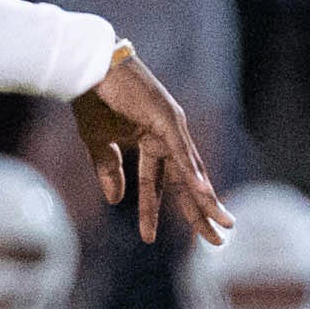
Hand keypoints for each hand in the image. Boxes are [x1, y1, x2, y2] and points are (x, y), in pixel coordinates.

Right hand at [71, 44, 227, 248]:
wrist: (88, 67)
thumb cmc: (92, 99)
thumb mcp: (98, 143)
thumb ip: (109, 170)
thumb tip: (115, 200)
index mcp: (151, 141)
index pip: (160, 184)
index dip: (154, 212)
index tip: (148, 238)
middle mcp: (167, 135)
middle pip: (187, 182)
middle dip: (201, 213)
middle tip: (217, 241)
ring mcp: (170, 126)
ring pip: (192, 171)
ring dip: (207, 200)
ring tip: (221, 225)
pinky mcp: (166, 117)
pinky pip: (181, 151)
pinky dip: (192, 173)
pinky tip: (203, 194)